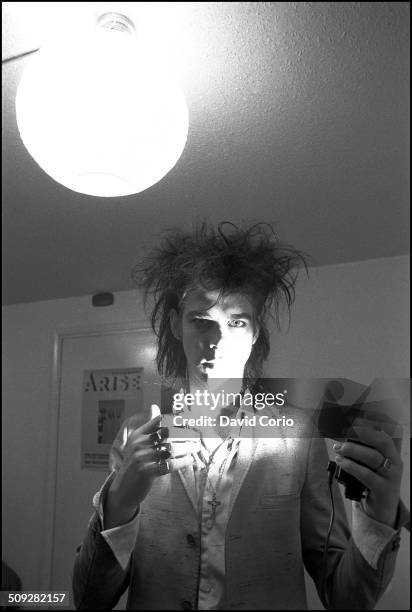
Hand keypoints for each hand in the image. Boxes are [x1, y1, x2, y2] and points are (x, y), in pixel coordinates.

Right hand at [104, 404, 194, 527]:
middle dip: (184, 434)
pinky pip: (169, 464)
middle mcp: (138, 444)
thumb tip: (154, 406)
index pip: (159, 421)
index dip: (175, 420)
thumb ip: (149, 426)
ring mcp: (141, 458)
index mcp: (138, 435)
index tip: (189, 421)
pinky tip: (190, 460)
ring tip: (196, 448)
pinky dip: (182, 462)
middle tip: (197, 434)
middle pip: (168, 434)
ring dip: (187, 448)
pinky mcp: (146, 472)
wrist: (122, 490)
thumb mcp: (137, 443)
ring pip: (171, 449)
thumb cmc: (135, 464)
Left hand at [333, 419, 402, 526]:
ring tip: (338, 448)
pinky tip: (341, 462)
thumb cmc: (373, 482)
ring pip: (373, 457)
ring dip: (352, 450)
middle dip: (364, 432)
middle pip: (383, 441)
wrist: (382, 511)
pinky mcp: (384, 489)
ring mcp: (392, 476)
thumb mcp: (369, 464)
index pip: (386, 432)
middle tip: (346, 428)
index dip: (373, 422)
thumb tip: (340, 435)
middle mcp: (395, 462)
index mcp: (393, 452)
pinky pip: (367, 474)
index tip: (358, 415)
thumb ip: (360, 450)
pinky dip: (351, 466)